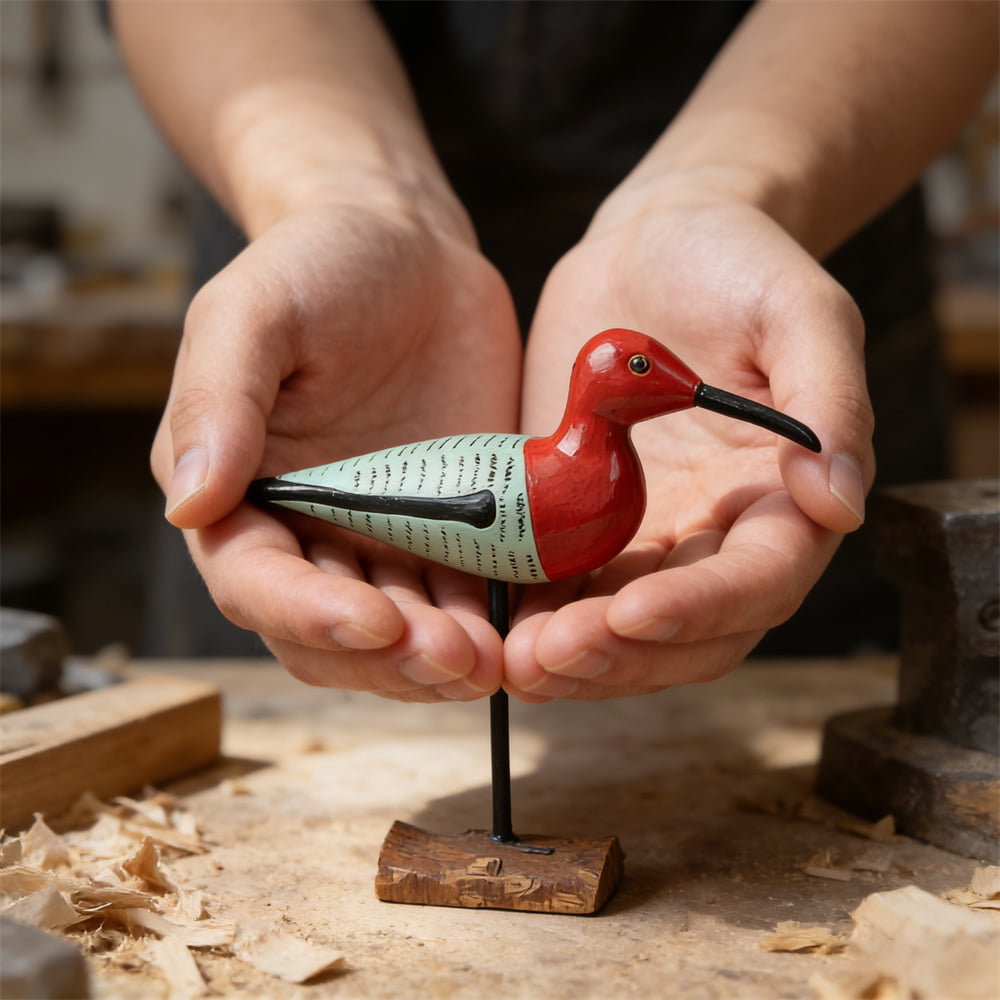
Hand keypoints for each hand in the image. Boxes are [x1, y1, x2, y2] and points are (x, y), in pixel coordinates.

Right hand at [151, 203, 520, 700]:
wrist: (410, 250)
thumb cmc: (316, 266)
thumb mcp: (251, 312)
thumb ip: (217, 402)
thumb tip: (188, 505)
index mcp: (238, 495)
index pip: (258, 584)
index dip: (310, 615)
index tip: (372, 622)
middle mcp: (307, 534)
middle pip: (332, 635)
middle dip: (389, 658)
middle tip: (452, 660)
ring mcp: (385, 540)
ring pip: (404, 632)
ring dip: (443, 659)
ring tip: (493, 661)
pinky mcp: (452, 531)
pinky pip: (469, 593)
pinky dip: (492, 621)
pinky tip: (526, 630)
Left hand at [504, 188, 873, 700]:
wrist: (655, 243)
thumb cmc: (739, 264)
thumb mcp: (799, 312)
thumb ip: (829, 403)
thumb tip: (838, 505)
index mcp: (782, 499)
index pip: (756, 582)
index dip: (700, 609)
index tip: (633, 612)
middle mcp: (716, 535)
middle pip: (683, 633)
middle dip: (620, 655)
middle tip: (550, 657)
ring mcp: (646, 535)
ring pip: (616, 627)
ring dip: (569, 655)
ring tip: (512, 661)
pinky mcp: (584, 520)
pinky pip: (560, 583)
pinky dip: (528, 612)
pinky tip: (488, 622)